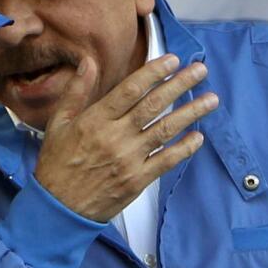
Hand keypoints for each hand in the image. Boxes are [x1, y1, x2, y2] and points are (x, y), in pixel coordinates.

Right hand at [33, 54, 217, 221]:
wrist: (58, 207)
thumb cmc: (57, 165)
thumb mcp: (58, 124)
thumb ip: (76, 91)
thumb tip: (88, 62)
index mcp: (95, 120)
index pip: (130, 89)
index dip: (154, 72)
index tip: (172, 60)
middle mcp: (115, 137)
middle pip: (154, 105)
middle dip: (180, 85)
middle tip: (200, 71)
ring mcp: (128, 159)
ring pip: (166, 130)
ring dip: (191, 113)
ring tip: (211, 100)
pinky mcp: (137, 180)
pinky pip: (166, 160)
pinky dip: (184, 148)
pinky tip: (198, 137)